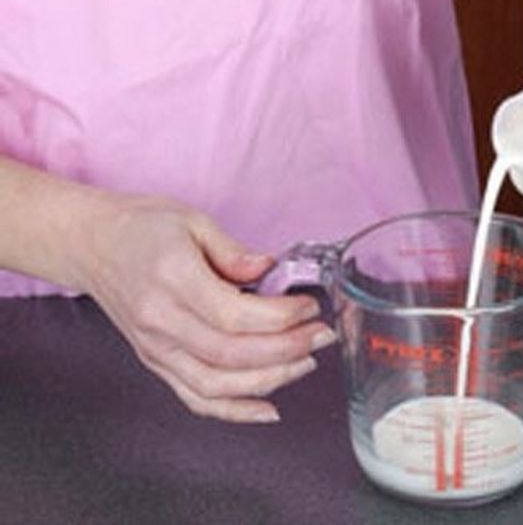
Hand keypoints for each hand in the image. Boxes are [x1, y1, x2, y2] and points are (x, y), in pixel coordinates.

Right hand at [68, 195, 334, 422]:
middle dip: (286, 350)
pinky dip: (233, 411)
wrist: (92, 244)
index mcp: (172, 279)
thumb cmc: (142, 228)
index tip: (308, 307)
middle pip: (232, 354)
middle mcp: (160, 321)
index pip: (235, 315)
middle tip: (320, 336)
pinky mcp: (156, 362)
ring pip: (216, 384)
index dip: (281, 317)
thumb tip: (272, 271)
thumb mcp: (193, 221)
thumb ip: (235, 251)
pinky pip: (195, 398)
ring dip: (269, 380)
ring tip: (304, 363)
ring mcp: (155, 348)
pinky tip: (268, 408)